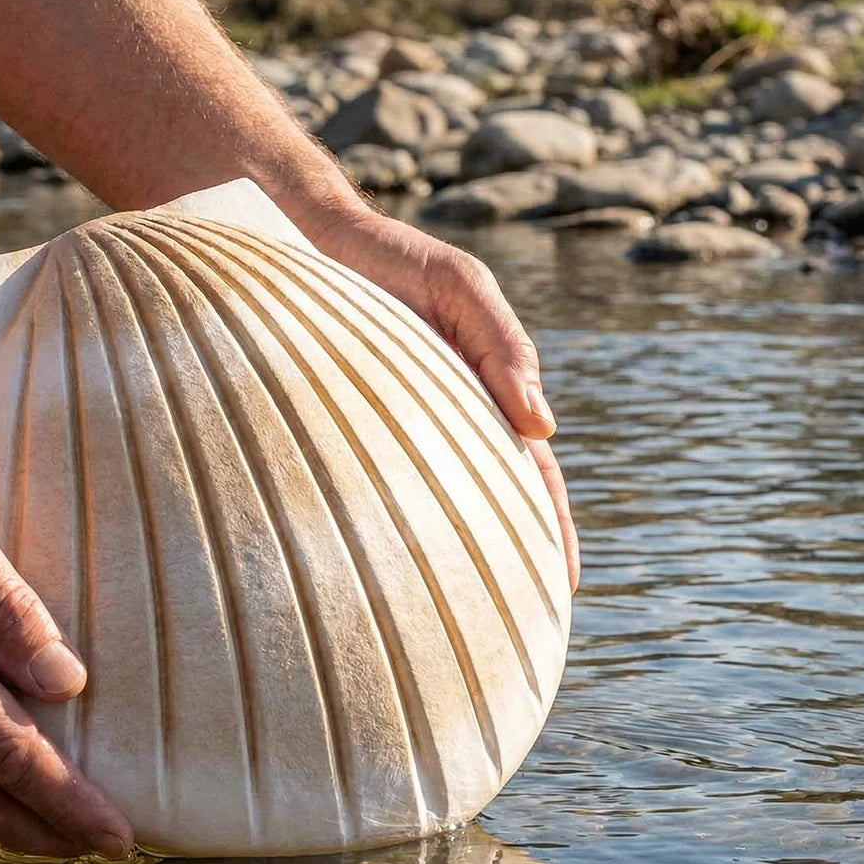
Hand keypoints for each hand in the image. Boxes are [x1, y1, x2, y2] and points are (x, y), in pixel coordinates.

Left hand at [307, 205, 579, 590]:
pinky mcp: (340, 431)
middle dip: (503, 560)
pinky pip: (366, 490)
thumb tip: (543, 428)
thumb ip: (503, 346)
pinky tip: (376, 570)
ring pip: (428, 506)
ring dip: (443, 555)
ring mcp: (391, 431)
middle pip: (483, 504)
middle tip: (513, 625)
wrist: (303, 237)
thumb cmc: (389, 261)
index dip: (548, 528)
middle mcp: (440, 423)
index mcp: (481, 395)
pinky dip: (380, 528)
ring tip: (447, 618)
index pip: (528, 474)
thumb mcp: (460, 289)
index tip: (561, 587)